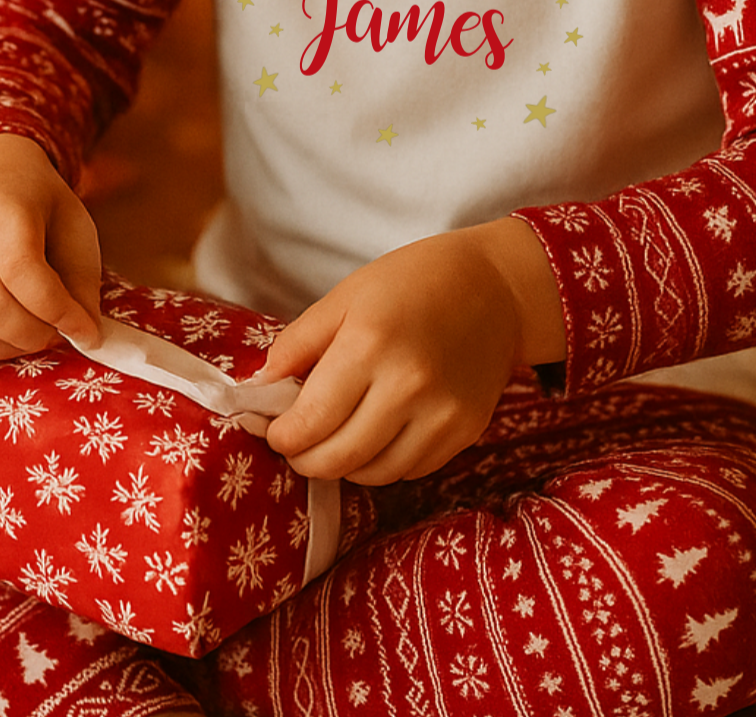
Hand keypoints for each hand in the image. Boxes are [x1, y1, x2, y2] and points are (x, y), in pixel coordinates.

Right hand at [0, 133, 102, 357]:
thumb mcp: (73, 224)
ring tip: (39, 333)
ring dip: (12, 346)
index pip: (22, 271)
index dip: (58, 311)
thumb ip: (82, 279)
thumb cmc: (37, 202)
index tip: (86, 333)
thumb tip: (86, 335)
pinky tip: (13, 331)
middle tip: (61, 334)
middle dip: (36, 334)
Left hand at [259, 218, 564, 485]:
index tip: (272, 430)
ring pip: (373, 474)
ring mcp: (442, 414)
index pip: (310, 422)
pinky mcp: (465, 431)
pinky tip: (377, 432)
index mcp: (369, 344)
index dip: (282, 436)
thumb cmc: (412, 281)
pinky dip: (383, 462)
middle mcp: (407, 386)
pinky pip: (410, 470)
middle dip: (305, 459)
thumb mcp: (346, 296)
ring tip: (336, 436)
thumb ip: (298, 343)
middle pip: (338, 458)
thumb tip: (259, 388)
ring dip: (344, 465)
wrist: (495, 286)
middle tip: (296, 443)